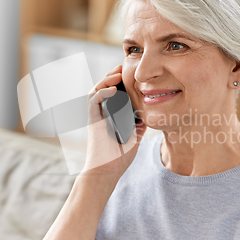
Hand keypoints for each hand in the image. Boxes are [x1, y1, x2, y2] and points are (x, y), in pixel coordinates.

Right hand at [81, 65, 145, 179]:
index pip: (114, 94)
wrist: (107, 171)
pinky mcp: (92, 120)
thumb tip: (147, 115)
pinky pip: (94, 100)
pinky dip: (102, 92)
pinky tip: (113, 89)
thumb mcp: (134, 137)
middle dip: (113, 76)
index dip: (121, 83)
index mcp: (111, 116)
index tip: (132, 75)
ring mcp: (96, 116)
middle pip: (104, 88)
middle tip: (124, 67)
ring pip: (97, 90)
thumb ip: (138, 125)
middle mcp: (102, 114)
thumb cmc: (118, 158)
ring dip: (107, 80)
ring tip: (118, 72)